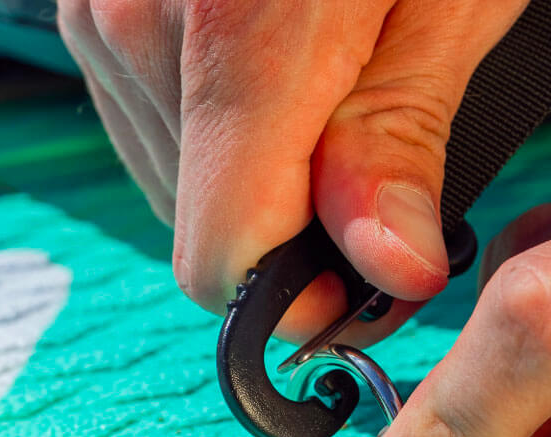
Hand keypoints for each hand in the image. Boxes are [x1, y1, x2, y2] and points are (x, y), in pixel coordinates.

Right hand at [57, 0, 525, 337]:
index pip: (222, 255)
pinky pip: (159, 128)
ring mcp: (104, 10)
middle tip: (374, 179)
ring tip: (329, 98)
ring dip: (262, 179)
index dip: (298, 293)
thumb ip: (401, 142)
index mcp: (239, 32)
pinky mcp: (98, 3)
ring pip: (180, 184)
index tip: (362, 283)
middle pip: (206, 227)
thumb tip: (389, 271)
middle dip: (293, 231)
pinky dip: (224, 134)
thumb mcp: (453, 1)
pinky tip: (278, 76)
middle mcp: (143, 24)